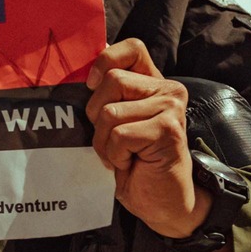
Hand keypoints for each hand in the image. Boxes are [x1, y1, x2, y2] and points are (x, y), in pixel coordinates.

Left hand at [85, 38, 210, 238]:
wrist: (162, 203)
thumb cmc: (135, 163)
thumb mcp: (116, 123)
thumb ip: (107, 96)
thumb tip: (80, 74)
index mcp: (153, 83)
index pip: (131, 48)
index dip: (105, 61)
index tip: (92, 85)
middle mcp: (168, 89)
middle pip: (111, 80)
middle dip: (97, 115)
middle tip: (113, 139)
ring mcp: (171, 108)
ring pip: (111, 111)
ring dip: (105, 141)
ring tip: (123, 154)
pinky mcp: (168, 129)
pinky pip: (120, 134)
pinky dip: (116, 154)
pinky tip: (131, 163)